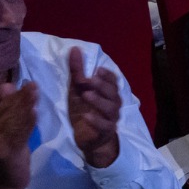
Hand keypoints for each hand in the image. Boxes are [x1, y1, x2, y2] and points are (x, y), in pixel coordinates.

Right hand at [0, 79, 38, 188]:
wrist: (5, 183)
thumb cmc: (8, 153)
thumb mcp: (6, 130)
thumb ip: (5, 110)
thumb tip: (7, 85)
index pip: (1, 107)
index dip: (15, 95)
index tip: (28, 83)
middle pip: (7, 112)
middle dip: (21, 98)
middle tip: (34, 85)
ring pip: (13, 122)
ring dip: (25, 107)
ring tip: (35, 93)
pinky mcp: (5, 153)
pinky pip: (19, 135)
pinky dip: (27, 123)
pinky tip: (35, 112)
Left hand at [65, 48, 122, 169]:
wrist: (90, 139)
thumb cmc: (85, 111)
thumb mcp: (78, 91)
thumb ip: (77, 72)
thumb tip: (74, 49)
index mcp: (108, 93)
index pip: (113, 81)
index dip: (107, 75)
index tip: (97, 69)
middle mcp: (114, 104)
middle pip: (113, 93)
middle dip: (102, 85)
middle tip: (91, 79)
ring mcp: (111, 118)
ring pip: (110, 108)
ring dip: (99, 100)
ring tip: (86, 95)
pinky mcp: (105, 132)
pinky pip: (104, 126)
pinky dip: (96, 121)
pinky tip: (87, 116)